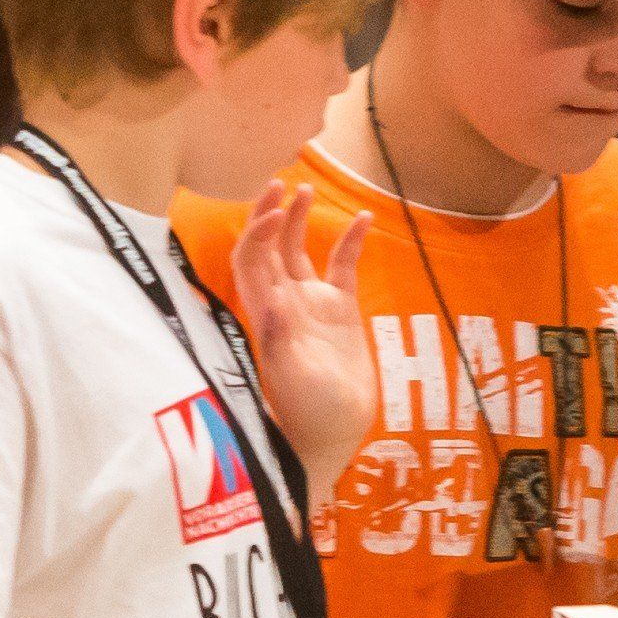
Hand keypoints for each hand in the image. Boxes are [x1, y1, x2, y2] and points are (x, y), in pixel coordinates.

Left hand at [232, 184, 373, 490]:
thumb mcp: (294, 378)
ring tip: (307, 189)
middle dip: (270, 213)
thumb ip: (282, 338)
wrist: (332, 436)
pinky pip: (343, 268)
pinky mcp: (340, 312)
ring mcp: (311, 305)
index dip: (258, 232)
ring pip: (298, 252)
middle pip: (268, 247)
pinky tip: (365, 218)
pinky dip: (351, 242)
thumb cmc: (308, 414)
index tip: (276, 212)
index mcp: (266, 314)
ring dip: (298, 220)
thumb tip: (272, 301)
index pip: (251, 260)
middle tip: (283, 181)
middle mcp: (283, 303)